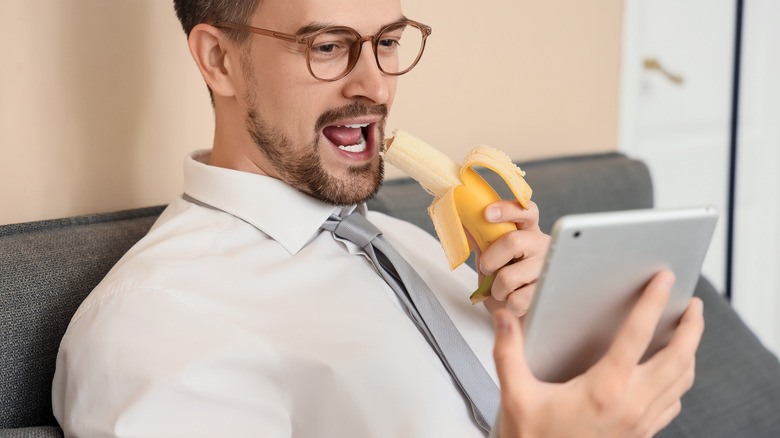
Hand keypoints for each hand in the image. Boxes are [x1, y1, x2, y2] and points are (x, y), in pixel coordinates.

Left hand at [475, 200, 549, 316]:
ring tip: (503, 290)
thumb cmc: (507, 280)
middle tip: (487, 269)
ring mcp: (547, 268)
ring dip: (497, 289)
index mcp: (529, 231)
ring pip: (509, 276)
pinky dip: (507, 304)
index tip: (487, 214)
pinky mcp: (547, 292)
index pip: (526, 211)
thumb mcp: (491, 257)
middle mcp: (542, 245)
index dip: (507, 209)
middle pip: (513, 241)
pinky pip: (516, 299)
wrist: (517, 311)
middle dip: (490, 260)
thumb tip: (464, 223)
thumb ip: (482, 240)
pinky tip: (514, 301)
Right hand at [491, 271, 704, 437]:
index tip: (664, 280)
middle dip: (692, 328)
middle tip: (694, 305)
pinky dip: (679, 381)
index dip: (653, 303)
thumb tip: (505, 319)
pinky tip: (669, 374)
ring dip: (690, 353)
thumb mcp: (516, 396)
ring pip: (682, 381)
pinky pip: (673, 404)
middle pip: (678, 358)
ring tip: (688, 333)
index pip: (637, 335)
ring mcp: (641, 422)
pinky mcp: (642, 435)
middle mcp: (631, 404)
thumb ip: (508, 353)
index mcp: (603, 389)